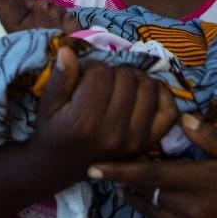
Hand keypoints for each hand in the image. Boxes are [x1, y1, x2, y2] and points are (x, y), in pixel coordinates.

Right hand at [32, 47, 180, 175]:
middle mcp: (113, 132)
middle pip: (126, 77)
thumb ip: (59, 78)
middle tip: (101, 82)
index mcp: (85, 121)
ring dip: (135, 79)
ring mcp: (134, 139)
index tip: (83, 76)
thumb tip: (67, 50)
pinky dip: (161, 95)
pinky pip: (169, 111)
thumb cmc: (52, 130)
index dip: (90, 67)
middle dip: (112, 72)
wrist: (60, 166)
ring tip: (120, 86)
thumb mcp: (48, 104)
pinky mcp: (147, 143)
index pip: (100, 72)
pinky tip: (145, 92)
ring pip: (148, 87)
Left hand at [89, 115, 216, 217]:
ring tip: (131, 189)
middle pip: (146, 196)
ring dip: (140, 202)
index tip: (92, 168)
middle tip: (113, 170)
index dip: (118, 171)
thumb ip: (208, 137)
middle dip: (127, 184)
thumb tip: (179, 118)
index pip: (148, 174)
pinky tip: (159, 209)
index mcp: (199, 181)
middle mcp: (190, 211)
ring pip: (152, 217)